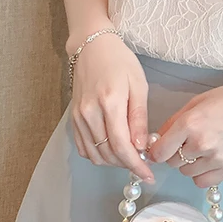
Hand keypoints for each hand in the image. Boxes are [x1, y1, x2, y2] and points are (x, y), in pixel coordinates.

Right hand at [70, 34, 155, 182]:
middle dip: (128, 165)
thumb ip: (139, 118)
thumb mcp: (138, 85)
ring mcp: (78, 117)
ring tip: (131, 156)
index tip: (149, 174)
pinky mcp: (73, 118)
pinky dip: (99, 155)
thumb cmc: (120, 62)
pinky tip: (113, 150)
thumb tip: (141, 147)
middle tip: (144, 164)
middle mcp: (90, 113)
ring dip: (114, 162)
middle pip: (108, 154)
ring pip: (95, 155)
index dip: (136, 164)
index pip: (122, 146)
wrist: (92, 47)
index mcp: (109, 102)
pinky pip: (84, 148)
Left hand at [147, 69, 222, 187]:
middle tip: (187, 142)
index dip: (157, 150)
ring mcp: (216, 158)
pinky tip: (210, 159)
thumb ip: (174, 121)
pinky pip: (203, 182)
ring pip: (186, 173)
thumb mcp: (198, 102)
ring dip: (189, 163)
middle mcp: (201, 143)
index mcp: (190, 123)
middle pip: (172, 162)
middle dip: (175, 153)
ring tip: (203, 148)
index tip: (160, 148)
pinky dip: (202, 174)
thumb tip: (157, 140)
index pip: (159, 151)